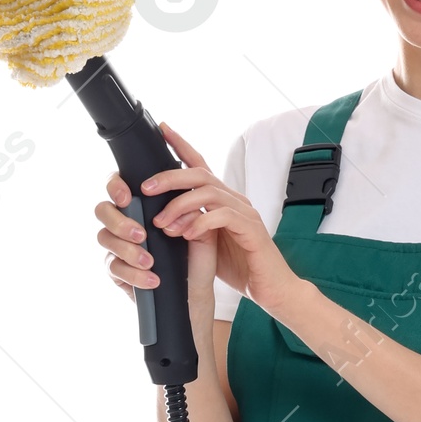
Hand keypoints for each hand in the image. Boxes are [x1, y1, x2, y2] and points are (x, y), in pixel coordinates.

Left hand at [139, 127, 297, 313]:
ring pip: (209, 193)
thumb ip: (191, 228)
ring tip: (163, 223)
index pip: (201, 166)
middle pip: (201, 174)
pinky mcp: (252, 229)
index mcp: (224, 201)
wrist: (273, 290)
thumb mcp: (208, 246)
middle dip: (170, 177)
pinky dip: (202, 223)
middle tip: (147, 188)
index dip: (182, 146)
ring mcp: (246, 213)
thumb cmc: (242, 268)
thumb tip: (163, 220)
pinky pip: (223, 216)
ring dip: (181, 205)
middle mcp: (236, 201)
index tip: (162, 131)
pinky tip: (188, 235)